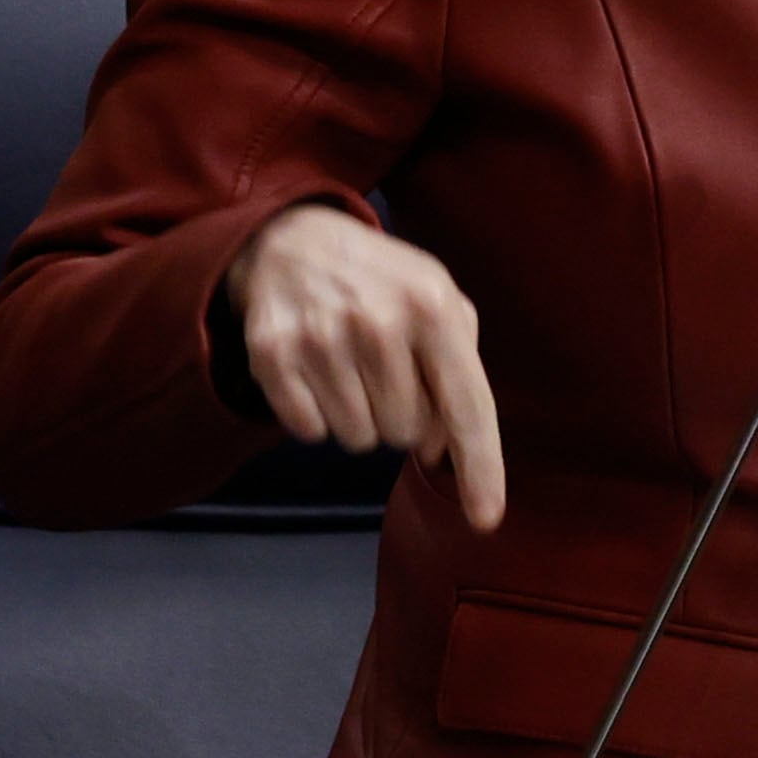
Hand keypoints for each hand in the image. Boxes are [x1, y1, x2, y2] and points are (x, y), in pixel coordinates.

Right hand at [223, 202, 506, 531]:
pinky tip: (314, 369)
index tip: (485, 519)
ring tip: (348, 366)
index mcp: (432, 305)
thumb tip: (440, 451)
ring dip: (358, 416)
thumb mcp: (437, 301)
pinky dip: (316, 414)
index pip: (466, 407)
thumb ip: (458, 374)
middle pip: (406, 434)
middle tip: (382, 369)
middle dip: (400, 415)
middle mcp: (377, 322)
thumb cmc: (381, 282)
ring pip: (358, 439)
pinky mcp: (272, 355)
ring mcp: (320, 338)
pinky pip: (310, 432)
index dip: (480, 468)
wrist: (291, 238)